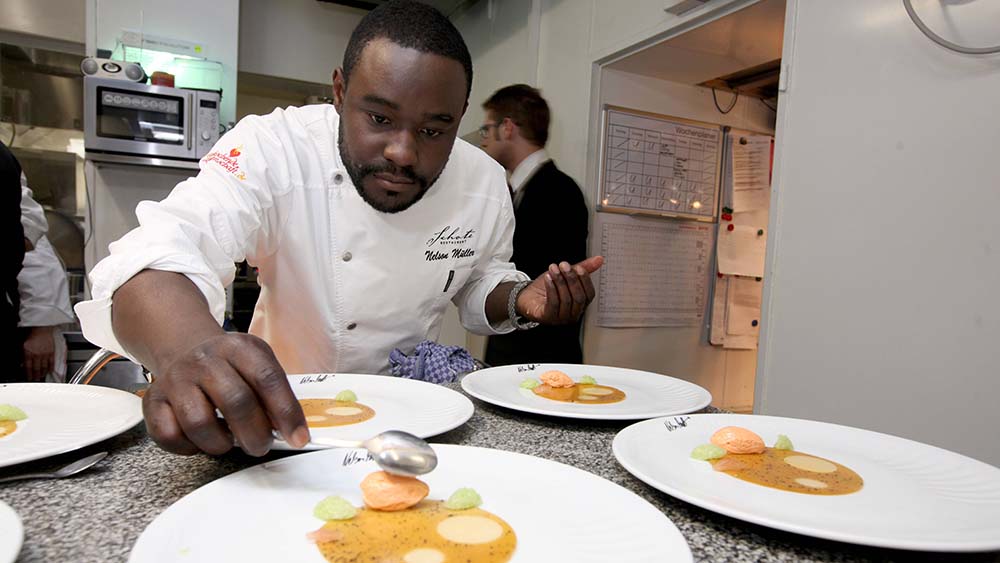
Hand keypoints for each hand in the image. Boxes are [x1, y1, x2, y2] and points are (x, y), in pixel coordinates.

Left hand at [22, 326, 55, 381]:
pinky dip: (51, 367)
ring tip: (42, 376)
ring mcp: (45, 354)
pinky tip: (50, 370)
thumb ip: (24, 355)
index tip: (29, 378)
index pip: (28, 367)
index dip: (28, 374)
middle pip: (36, 368)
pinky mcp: (52, 352)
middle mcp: (37, 354)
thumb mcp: (24, 346)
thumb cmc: (33, 335)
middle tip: (36, 380)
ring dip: (43, 373)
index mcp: (29, 353)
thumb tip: (23, 364)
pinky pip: (51, 362)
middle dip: (36, 376)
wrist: (42, 328)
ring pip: (44, 366)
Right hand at [142, 333, 309, 456]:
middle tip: (260, 446)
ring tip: (229, 441)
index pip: (267, 379)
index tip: (298, 438)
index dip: (286, 412)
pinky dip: (189, 447)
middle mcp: (205, 360)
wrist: (185, 350)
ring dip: (221, 443)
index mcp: (239, 348)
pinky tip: (201, 438)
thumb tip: (292, 431)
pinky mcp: (153, 402)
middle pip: (236, 402)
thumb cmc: (230, 367)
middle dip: (255, 434)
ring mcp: (176, 379)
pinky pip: (170, 436)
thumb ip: (275, 393)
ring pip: (200, 423)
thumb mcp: (258, 363)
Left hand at [516, 256, 603, 324]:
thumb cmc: (547, 288)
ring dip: (560, 281)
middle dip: (572, 279)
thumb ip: (582, 268)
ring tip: (553, 269)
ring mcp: (561, 318)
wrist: (528, 297)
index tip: (578, 267)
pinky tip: (548, 278)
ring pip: (566, 299)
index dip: (585, 280)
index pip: (589, 294)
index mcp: (580, 304)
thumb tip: (599, 260)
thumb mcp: (565, 275)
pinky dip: (551, 289)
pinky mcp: (548, 318)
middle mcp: (573, 313)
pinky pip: (553, 303)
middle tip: (564, 265)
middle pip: (578, 297)